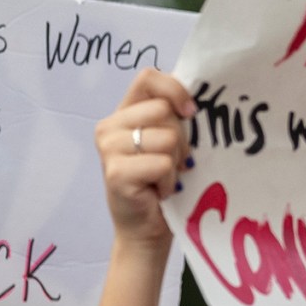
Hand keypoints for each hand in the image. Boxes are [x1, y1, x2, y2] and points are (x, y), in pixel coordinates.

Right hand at [95, 70, 196, 247]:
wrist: (146, 228)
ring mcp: (109, 149)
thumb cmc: (161, 182)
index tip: (190, 113)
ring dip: (175, 162)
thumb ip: (174, 117)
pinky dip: (169, 181)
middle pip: (164, 110)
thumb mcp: (170, 141)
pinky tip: (158, 191)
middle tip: (172, 161)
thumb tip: (196, 102)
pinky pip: (162, 164)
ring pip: (167, 138)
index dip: (175, 90)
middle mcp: (109, 126)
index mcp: (124, 113)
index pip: (148, 77)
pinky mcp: (116, 172)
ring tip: (163, 177)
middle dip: (181, 138)